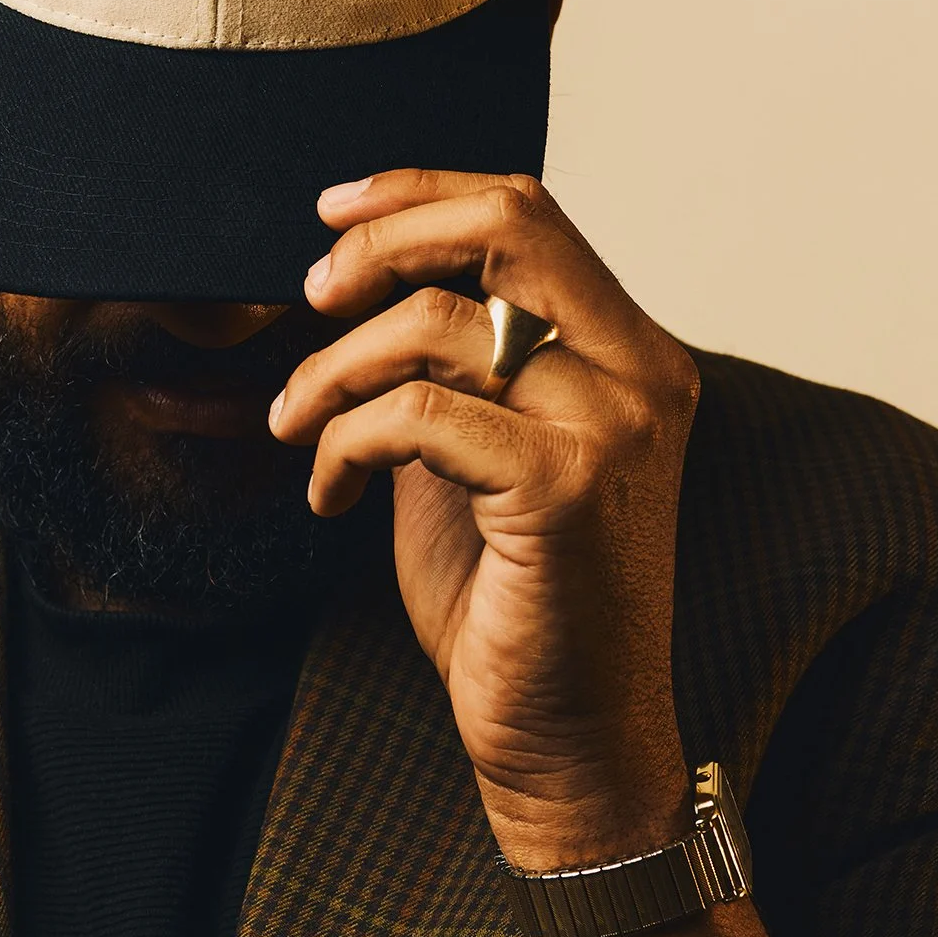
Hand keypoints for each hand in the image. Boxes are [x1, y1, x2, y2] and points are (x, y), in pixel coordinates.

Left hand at [270, 169, 701, 872]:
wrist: (570, 743)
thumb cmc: (517, 604)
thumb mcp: (473, 455)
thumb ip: (445, 368)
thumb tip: (356, 285)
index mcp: (629, 354)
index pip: (528, 212)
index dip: (418, 193)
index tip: (333, 214)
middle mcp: (640, 374)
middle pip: (504, 226)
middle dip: (382, 243)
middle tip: (310, 295)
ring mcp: (611, 426)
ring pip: (438, 322)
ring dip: (332, 371)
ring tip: (297, 429)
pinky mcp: (564, 486)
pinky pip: (416, 412)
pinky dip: (345, 442)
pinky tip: (328, 495)